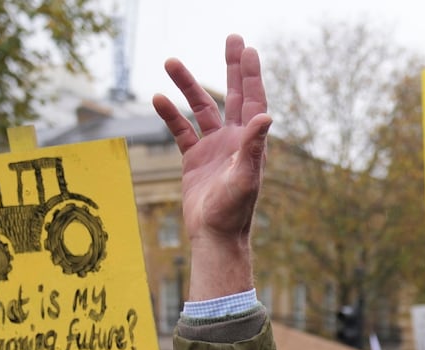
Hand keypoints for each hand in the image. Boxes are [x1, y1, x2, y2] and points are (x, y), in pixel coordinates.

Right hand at [155, 39, 271, 297]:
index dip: (251, 74)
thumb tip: (267, 115)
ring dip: (188, 85)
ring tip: (170, 61)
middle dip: (232, 67)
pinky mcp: (193, 159)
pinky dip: (170, 114)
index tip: (248, 49)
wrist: (214, 237)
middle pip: (234, 95)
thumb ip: (254, 146)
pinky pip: (181, 130)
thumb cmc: (233, 210)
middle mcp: (234, 140)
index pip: (253, 100)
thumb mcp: (245, 176)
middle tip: (232, 38)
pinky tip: (157, 98)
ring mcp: (213, 148)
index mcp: (250, 142)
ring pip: (200, 108)